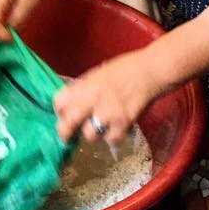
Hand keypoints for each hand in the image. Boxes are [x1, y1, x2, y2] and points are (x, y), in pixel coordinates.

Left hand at [53, 49, 168, 144]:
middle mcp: (92, 98)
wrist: (149, 71)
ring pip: (89, 135)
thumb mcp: (97, 75)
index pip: (59, 101)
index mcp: (84, 84)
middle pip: (68, 123)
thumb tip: (72, 105)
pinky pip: (111, 140)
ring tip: (101, 128)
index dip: (59, 111)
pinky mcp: (123, 122)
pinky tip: (117, 129)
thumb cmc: (124, 70)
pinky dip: (113, 137)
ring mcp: (107, 112)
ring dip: (93, 135)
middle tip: (67, 138)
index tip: (63, 115)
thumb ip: (83, 90)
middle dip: (65, 133)